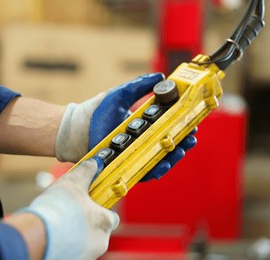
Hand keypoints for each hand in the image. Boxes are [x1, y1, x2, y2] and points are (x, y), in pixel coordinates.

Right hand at [22, 157, 118, 259]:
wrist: (38, 235)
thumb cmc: (59, 209)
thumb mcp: (73, 181)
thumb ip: (86, 171)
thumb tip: (94, 163)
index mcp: (105, 222)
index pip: (112, 216)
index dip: (100, 209)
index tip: (90, 204)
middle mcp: (101, 241)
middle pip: (98, 230)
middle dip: (86, 222)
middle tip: (70, 212)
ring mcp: (88, 254)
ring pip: (85, 242)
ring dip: (76, 234)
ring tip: (59, 223)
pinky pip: (74, 251)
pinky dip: (66, 245)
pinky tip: (54, 236)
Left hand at [55, 73, 196, 180]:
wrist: (78, 127)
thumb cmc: (97, 111)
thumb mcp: (121, 95)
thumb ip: (139, 86)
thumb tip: (160, 77)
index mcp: (144, 125)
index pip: (168, 126)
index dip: (181, 125)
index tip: (192, 122)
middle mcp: (142, 140)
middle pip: (168, 144)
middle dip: (182, 142)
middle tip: (191, 138)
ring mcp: (135, 154)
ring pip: (160, 159)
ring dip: (173, 157)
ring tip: (181, 150)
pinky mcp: (126, 165)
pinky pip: (144, 171)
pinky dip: (155, 170)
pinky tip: (163, 165)